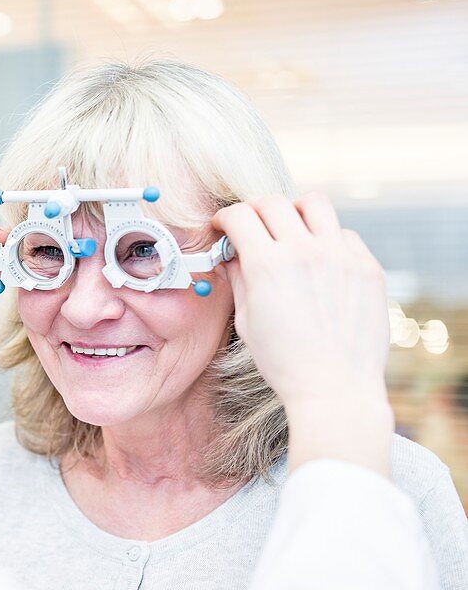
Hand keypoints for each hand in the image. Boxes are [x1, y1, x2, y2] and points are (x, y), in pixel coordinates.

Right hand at [212, 193, 392, 474]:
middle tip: (251, 225)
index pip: (240, 216)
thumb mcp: (247, 320)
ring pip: (314, 203)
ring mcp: (340, 256)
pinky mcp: (366, 267)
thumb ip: (239, 279)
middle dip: (254, 209)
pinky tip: (320, 260)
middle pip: (273, 202)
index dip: (225, 218)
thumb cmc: (283, 361)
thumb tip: (231, 254)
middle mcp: (304, 251)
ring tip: (290, 228)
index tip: (223, 227)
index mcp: (267, 265)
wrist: (334, 387)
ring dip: (294, 210)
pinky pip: (344, 234)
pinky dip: (326, 238)